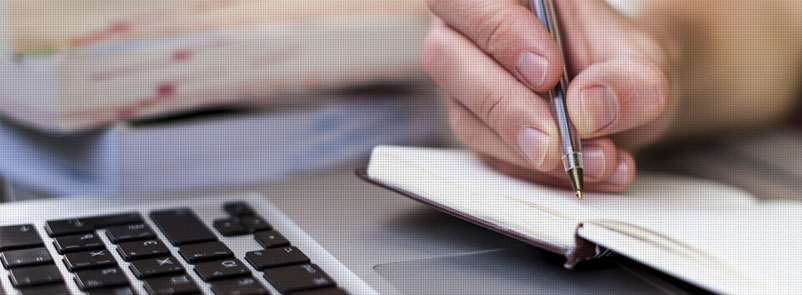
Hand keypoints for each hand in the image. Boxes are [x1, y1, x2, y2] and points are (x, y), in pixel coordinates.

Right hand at [422, 0, 674, 191]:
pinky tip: (588, 170)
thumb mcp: (646, 64)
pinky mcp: (476, 130)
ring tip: (596, 159)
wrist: (622, 103)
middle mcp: (470, 33)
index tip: (548, 72)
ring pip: (463, 114)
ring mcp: (465, 85)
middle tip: (557, 137)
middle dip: (504, 103)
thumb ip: (629, 79)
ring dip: (526, 148)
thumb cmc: (620, 66)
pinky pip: (487, 157)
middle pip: (445, 55)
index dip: (496, 29)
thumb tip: (586, 107)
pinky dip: (539, 173)